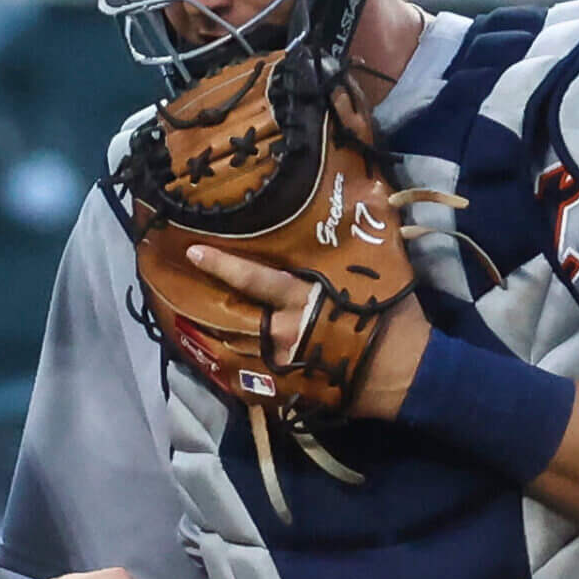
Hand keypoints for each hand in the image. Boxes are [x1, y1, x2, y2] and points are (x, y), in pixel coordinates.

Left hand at [183, 244, 430, 420]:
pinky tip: (209, 367)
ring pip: (234, 350)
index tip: (195, 252)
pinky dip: (228, 376)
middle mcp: (286, 331)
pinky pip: (251, 384)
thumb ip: (359, 236)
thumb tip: (361, 189)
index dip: (224, 265)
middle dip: (202, 306)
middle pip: (235, 317)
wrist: (407, 372)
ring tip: (179, 328)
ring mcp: (285, 363)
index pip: (256, 279)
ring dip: (207, 340)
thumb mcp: (379, 269)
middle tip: (171, 294)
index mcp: (305, 298)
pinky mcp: (290, 389)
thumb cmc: (394, 315)